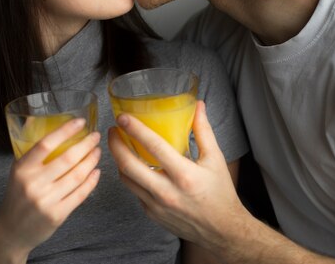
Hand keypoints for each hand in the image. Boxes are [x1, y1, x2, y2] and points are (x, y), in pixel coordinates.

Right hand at [0, 118, 100, 258]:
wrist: (11, 232)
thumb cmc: (18, 196)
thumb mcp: (18, 172)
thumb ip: (33, 153)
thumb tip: (43, 123)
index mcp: (22, 169)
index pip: (46, 144)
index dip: (65, 131)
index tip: (81, 122)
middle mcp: (33, 183)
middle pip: (67, 159)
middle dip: (86, 144)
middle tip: (95, 136)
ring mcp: (46, 200)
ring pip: (77, 175)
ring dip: (91, 161)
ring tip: (97, 152)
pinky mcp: (57, 215)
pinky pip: (80, 194)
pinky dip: (91, 181)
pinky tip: (96, 172)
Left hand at [108, 101, 248, 251]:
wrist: (221, 230)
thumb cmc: (220, 192)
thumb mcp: (215, 159)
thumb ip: (204, 131)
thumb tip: (198, 106)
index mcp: (184, 175)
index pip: (154, 147)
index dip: (136, 130)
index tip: (123, 117)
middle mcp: (167, 192)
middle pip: (129, 165)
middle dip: (115, 145)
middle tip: (112, 130)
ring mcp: (156, 205)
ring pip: (126, 179)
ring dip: (118, 160)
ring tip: (118, 145)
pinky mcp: (152, 214)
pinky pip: (135, 191)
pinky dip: (131, 176)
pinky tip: (133, 165)